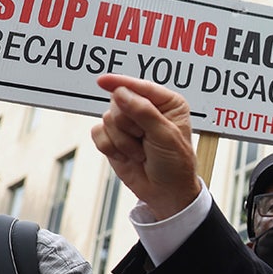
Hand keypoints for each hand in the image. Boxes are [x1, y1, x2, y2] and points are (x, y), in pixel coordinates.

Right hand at [91, 74, 200, 218]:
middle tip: (145, 141)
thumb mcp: (166, 136)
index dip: (121, 83)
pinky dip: (111, 148)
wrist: (165, 192)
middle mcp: (146, 108)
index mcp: (167, 103)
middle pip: (119, 102)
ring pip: (107, 119)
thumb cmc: (175, 163)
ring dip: (123, 141)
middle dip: (129, 126)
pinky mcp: (112, 136)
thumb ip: (144, 112)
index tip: (103, 81)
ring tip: (141, 152)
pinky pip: (97, 133)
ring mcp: (127, 122)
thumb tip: (120, 92)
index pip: (140, 87)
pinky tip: (128, 157)